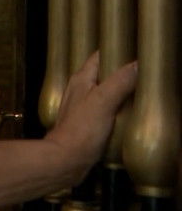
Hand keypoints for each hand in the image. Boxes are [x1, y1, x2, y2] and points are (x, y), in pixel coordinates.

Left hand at [45, 51, 137, 186]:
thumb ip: (119, 81)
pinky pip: (107, 109)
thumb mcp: (103, 100)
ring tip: (141, 90)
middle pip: (104, 74)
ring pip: (105, 92)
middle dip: (122, 72)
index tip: (136, 51)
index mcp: (81, 80)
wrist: (66, 160)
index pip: (99, 57)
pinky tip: (130, 112)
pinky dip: (118, 107)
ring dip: (121, 90)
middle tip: (144, 72)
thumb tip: (136, 64)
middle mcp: (80, 90)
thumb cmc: (81, 130)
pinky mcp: (88, 123)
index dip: (116, 52)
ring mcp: (83, 107)